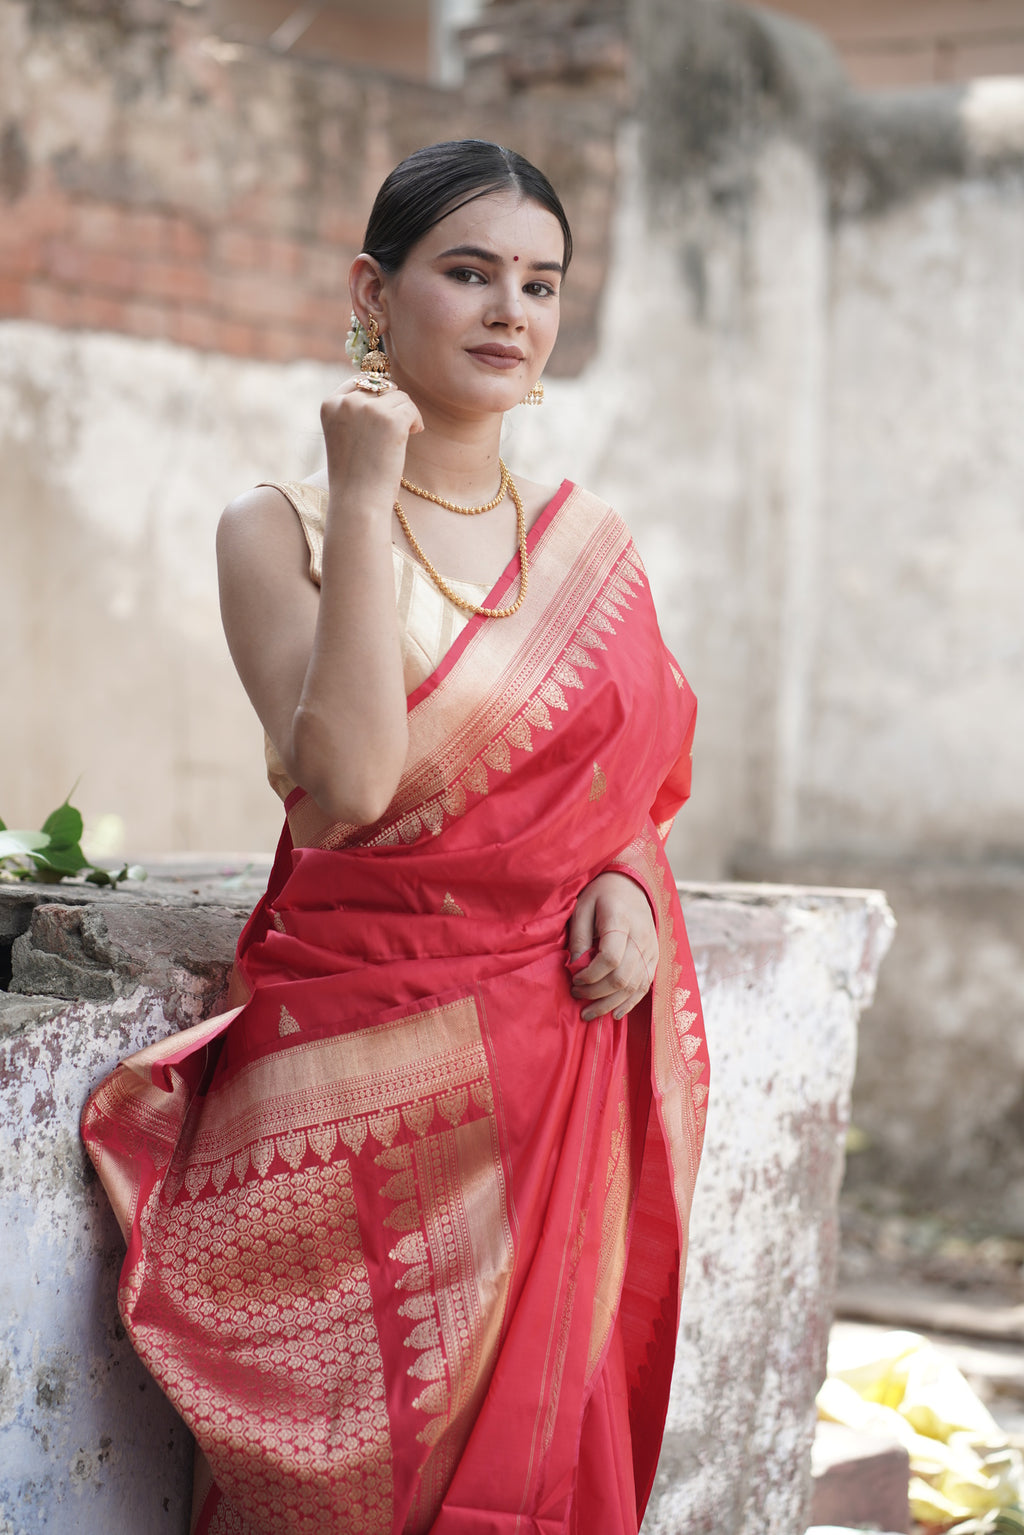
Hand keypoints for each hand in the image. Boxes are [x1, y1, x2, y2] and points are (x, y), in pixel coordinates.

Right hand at [320, 376, 423, 504]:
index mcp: (330, 404)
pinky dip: (416, 422)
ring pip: (399, 396)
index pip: (360, 380)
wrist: (357, 502)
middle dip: (393, 405)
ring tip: (402, 437)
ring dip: (406, 414)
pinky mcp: (390, 420)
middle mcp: (347, 402)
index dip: (377, 393)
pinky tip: (413, 435)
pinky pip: (411, 408)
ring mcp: (368, 409)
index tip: (384, 412)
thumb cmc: (353, 475)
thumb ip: (356, 411)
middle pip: (382, 386)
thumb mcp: (344, 435)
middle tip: (396, 429)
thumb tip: (385, 385)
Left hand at [568, 871, 657, 1020]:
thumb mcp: (582, 906)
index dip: (591, 975)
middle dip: (596, 993)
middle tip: (576, 995)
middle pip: (622, 977)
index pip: (610, 958)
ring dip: (610, 1004)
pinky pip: (645, 986)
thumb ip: (578, 936)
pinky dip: (629, 1003)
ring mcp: (651, 949)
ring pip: (634, 986)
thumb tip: (574, 966)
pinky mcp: (655, 957)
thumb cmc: (601, 894)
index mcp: (621, 920)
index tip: (574, 979)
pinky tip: (614, 1013)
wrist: (632, 884)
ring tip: (588, 1012)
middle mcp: (641, 937)